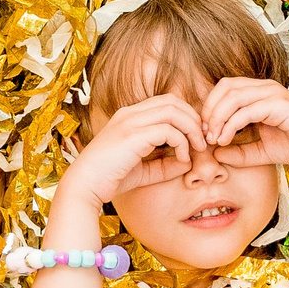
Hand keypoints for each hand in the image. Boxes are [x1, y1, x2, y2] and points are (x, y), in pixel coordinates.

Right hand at [60, 92, 208, 206]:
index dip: (186, 116)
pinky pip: (168, 130)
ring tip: (198, 148)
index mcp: (129, 116)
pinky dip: (181, 143)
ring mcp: (130, 122)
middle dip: (193, 119)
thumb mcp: (143, 171)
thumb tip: (188, 162)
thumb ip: (165, 166)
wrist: (85, 185)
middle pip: (173, 101)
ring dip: (191, 129)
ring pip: (173, 111)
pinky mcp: (133, 135)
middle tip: (203, 140)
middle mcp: (130, 114)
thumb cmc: (110, 179)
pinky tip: (182, 158)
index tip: (196, 138)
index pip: (166, 103)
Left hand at [197, 76, 288, 170]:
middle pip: (224, 86)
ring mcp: (271, 93)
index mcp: (260, 93)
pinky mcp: (277, 104)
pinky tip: (224, 140)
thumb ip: (240, 152)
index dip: (210, 107)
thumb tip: (216, 153)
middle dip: (209, 109)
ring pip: (232, 96)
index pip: (225, 89)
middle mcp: (264, 88)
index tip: (204, 132)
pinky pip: (245, 110)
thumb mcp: (262, 151)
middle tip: (204, 133)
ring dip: (216, 118)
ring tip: (212, 138)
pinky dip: (229, 124)